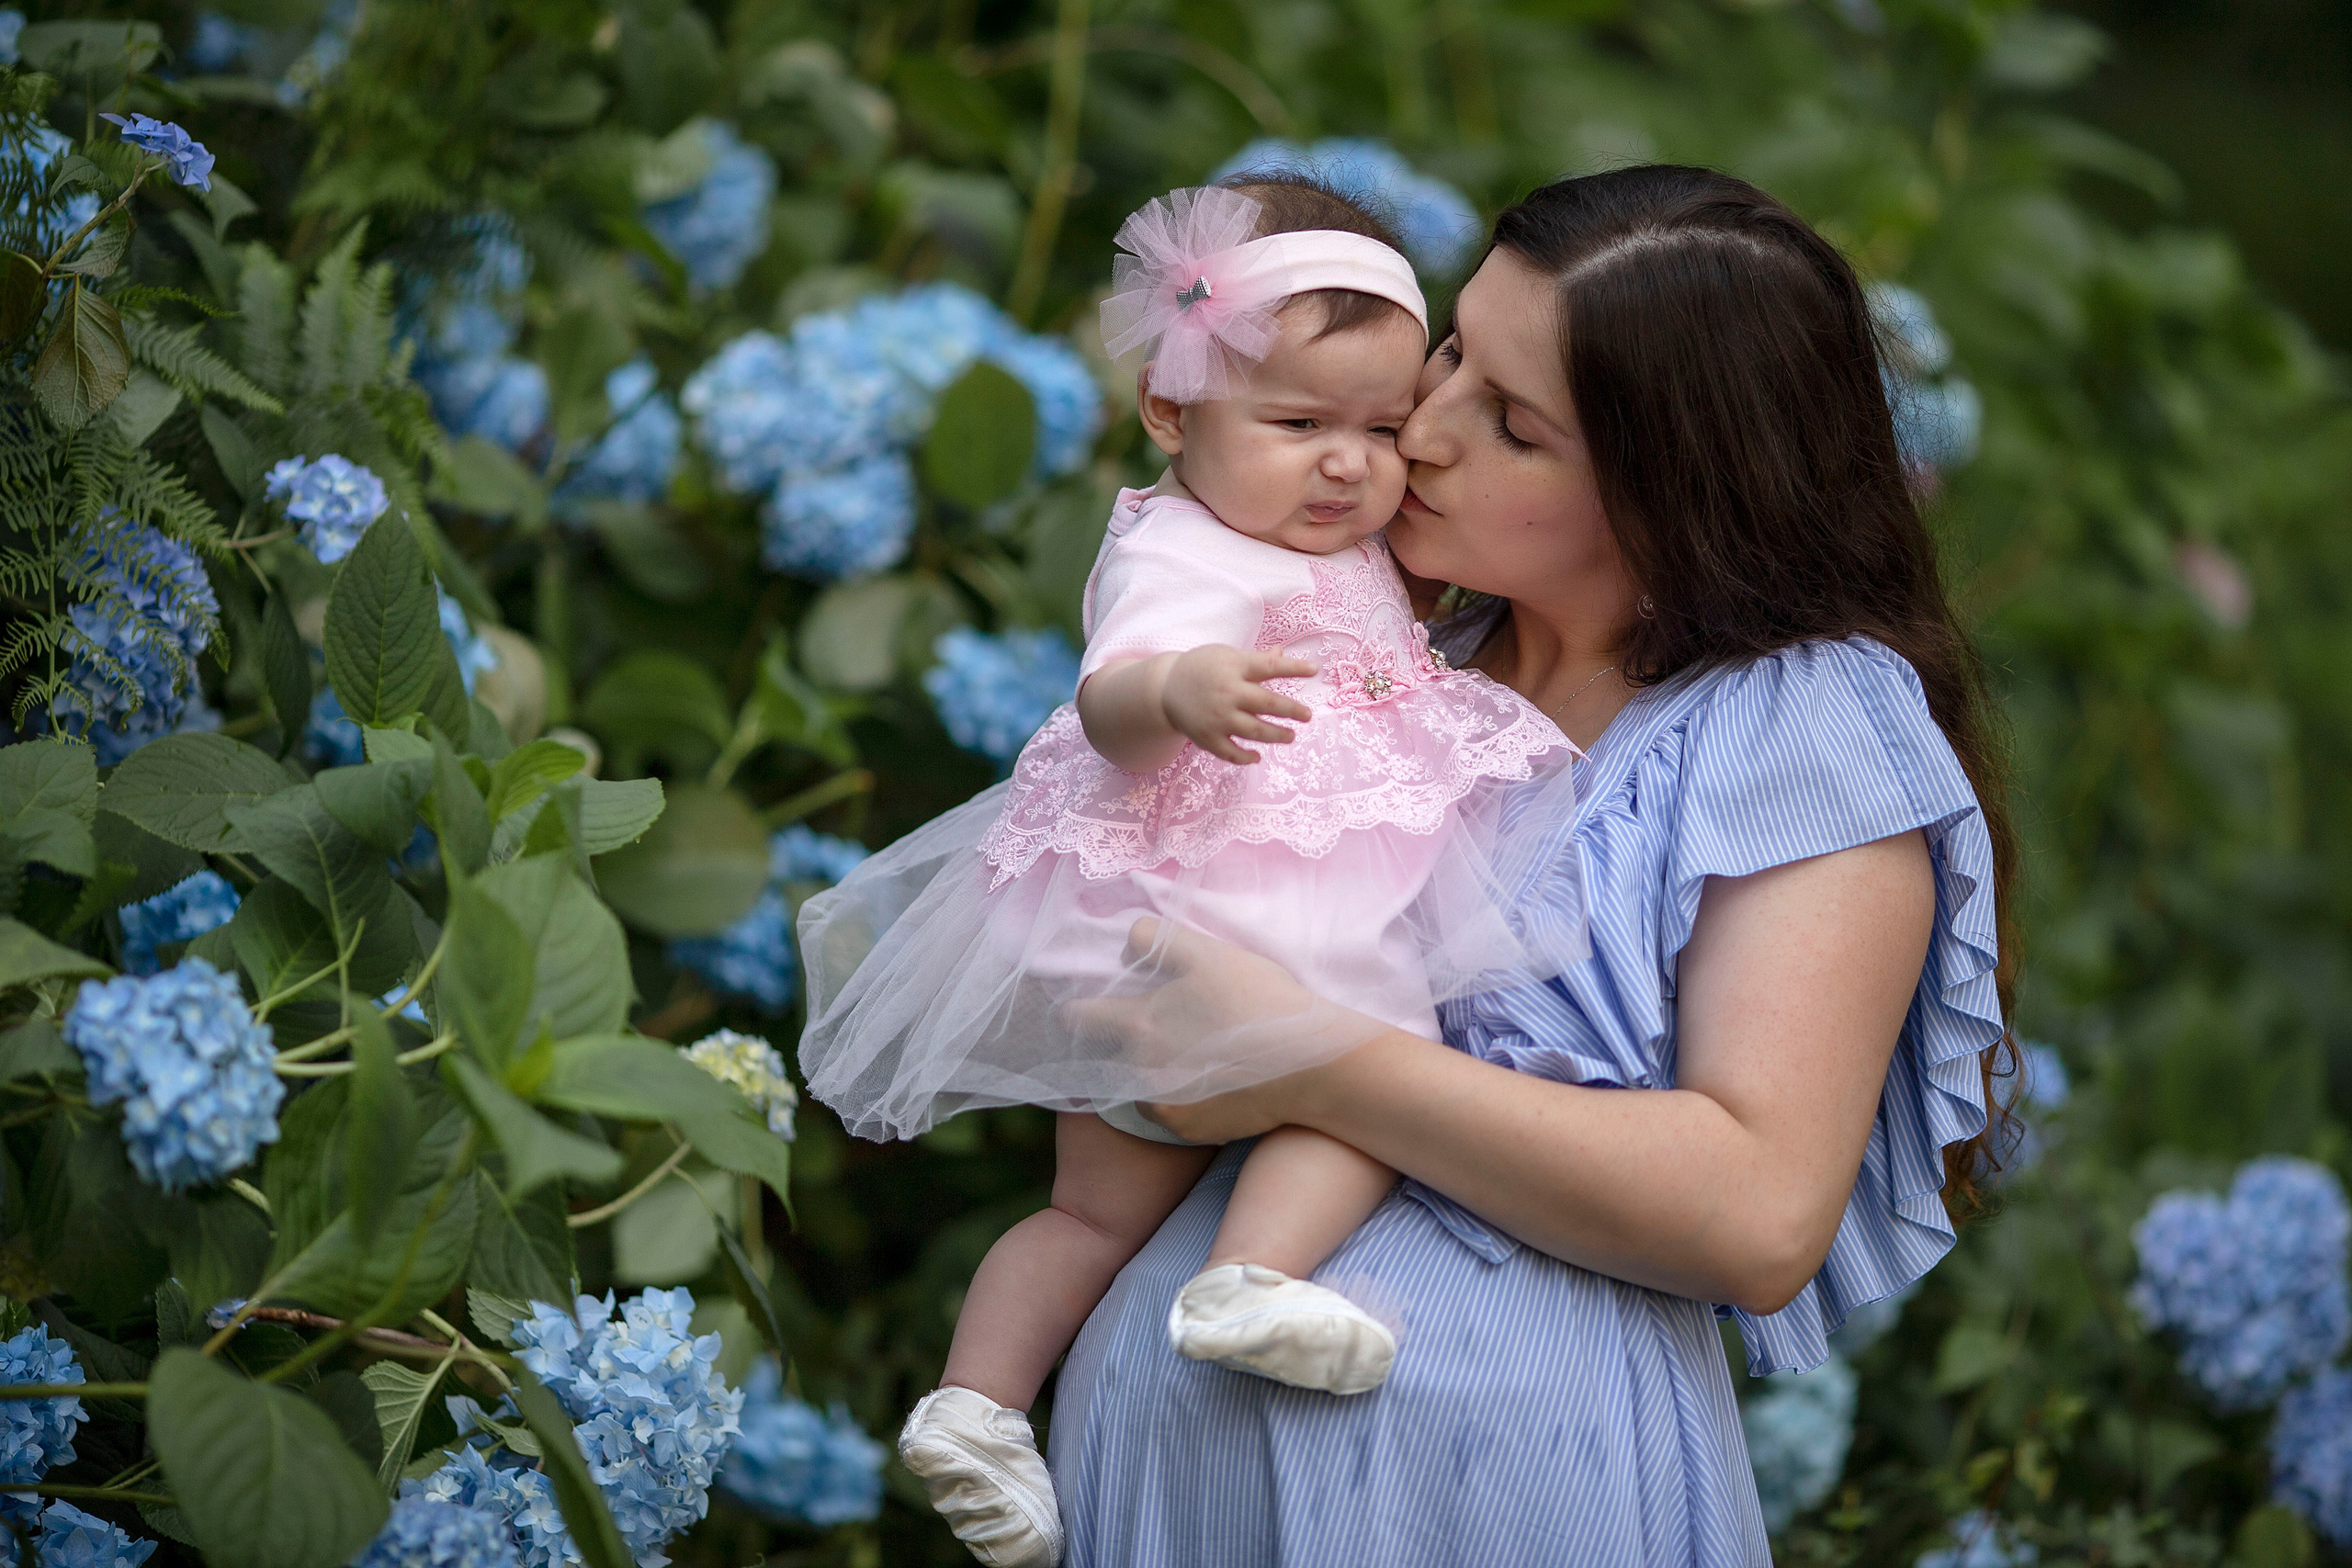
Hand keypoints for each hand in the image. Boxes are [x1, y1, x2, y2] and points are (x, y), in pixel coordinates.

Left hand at [1062, 918, 1377, 1140]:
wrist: (1311, 1064)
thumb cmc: (1259, 1000)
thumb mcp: (1208, 954)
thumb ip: (1156, 940)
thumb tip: (1126, 942)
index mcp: (1138, 1022)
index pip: (1081, 1017)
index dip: (1078, 1010)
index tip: (1077, 1009)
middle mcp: (1138, 1069)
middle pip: (1110, 1053)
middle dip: (1120, 1041)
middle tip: (1157, 1029)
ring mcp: (1162, 1103)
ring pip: (1138, 1083)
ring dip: (1151, 1070)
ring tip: (1190, 1055)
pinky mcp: (1186, 1129)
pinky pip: (1167, 1109)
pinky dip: (1179, 1096)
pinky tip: (1209, 1079)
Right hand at [1159, 646, 1316, 764]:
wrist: (1165, 688)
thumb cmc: (1203, 668)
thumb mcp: (1227, 656)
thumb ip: (1255, 660)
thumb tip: (1281, 653)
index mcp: (1234, 667)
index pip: (1269, 667)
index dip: (1293, 668)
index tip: (1314, 671)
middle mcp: (1228, 692)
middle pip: (1267, 703)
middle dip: (1291, 710)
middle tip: (1307, 716)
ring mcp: (1218, 717)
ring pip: (1254, 730)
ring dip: (1276, 735)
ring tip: (1290, 736)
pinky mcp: (1207, 737)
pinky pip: (1231, 752)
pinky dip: (1246, 757)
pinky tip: (1257, 756)